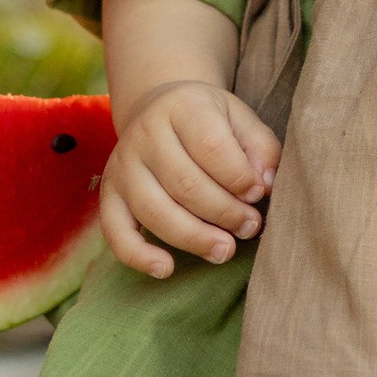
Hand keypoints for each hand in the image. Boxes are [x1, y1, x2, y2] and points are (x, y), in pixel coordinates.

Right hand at [100, 79, 280, 278]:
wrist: (158, 111)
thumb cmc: (210, 123)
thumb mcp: (240, 119)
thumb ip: (261, 148)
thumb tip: (266, 185)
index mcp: (182, 107)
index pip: (211, 145)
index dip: (239, 177)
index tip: (259, 194)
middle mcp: (145, 134)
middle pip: (185, 184)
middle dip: (224, 213)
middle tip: (250, 227)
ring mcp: (123, 166)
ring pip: (155, 211)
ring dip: (194, 238)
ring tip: (225, 250)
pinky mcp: (110, 195)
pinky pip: (115, 232)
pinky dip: (138, 256)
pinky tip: (166, 269)